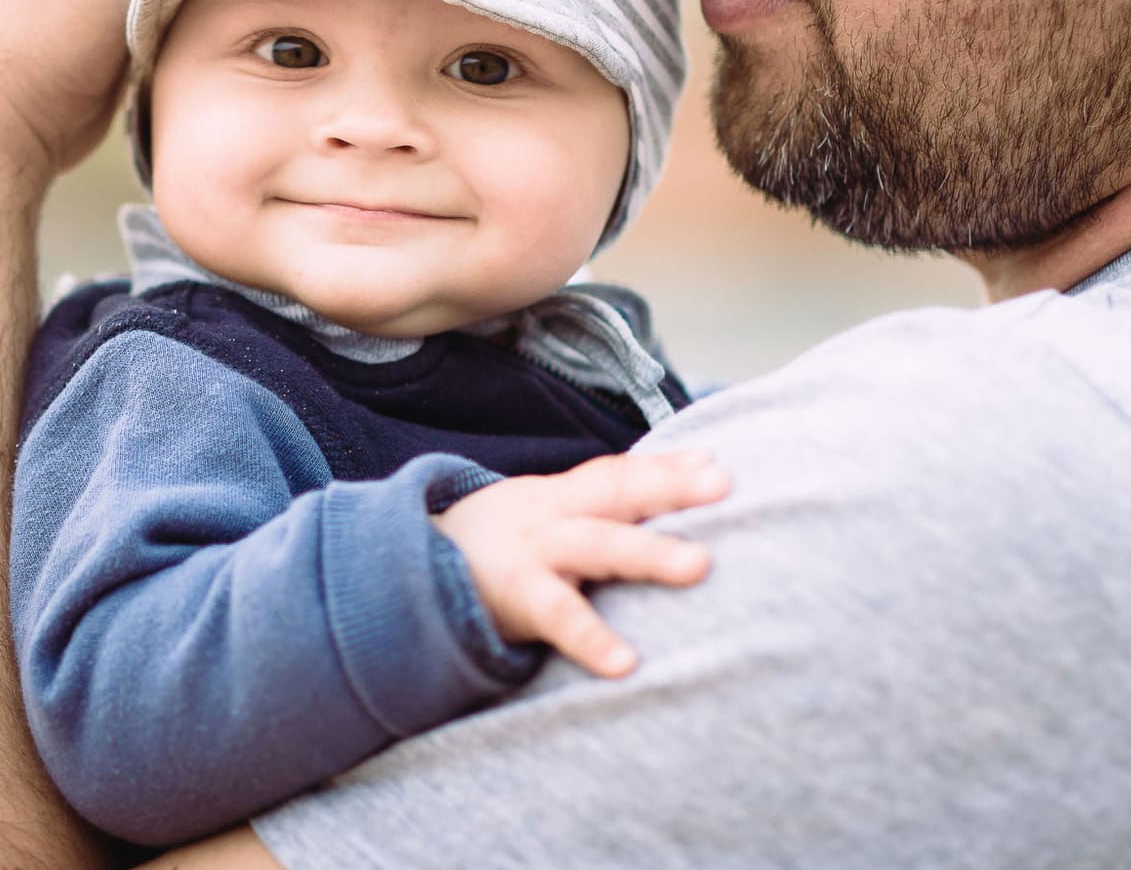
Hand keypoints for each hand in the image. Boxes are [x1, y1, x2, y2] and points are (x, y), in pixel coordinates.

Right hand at [433, 450, 730, 678]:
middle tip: (724, 487)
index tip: (718, 466)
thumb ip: (593, 515)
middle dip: (668, 486)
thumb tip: (668, 507)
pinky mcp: (517, 599)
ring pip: (597, 545)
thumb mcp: (538, 522)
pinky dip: (592, 639)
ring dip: (648, 552)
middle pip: (614, 492)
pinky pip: (559, 617)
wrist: (407, 575)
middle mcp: (550, 515)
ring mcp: (533, 553)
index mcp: (560, 497)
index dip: (667, 467)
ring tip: (699, 566)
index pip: (617, 473)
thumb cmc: (496, 554)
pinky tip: (627, 663)